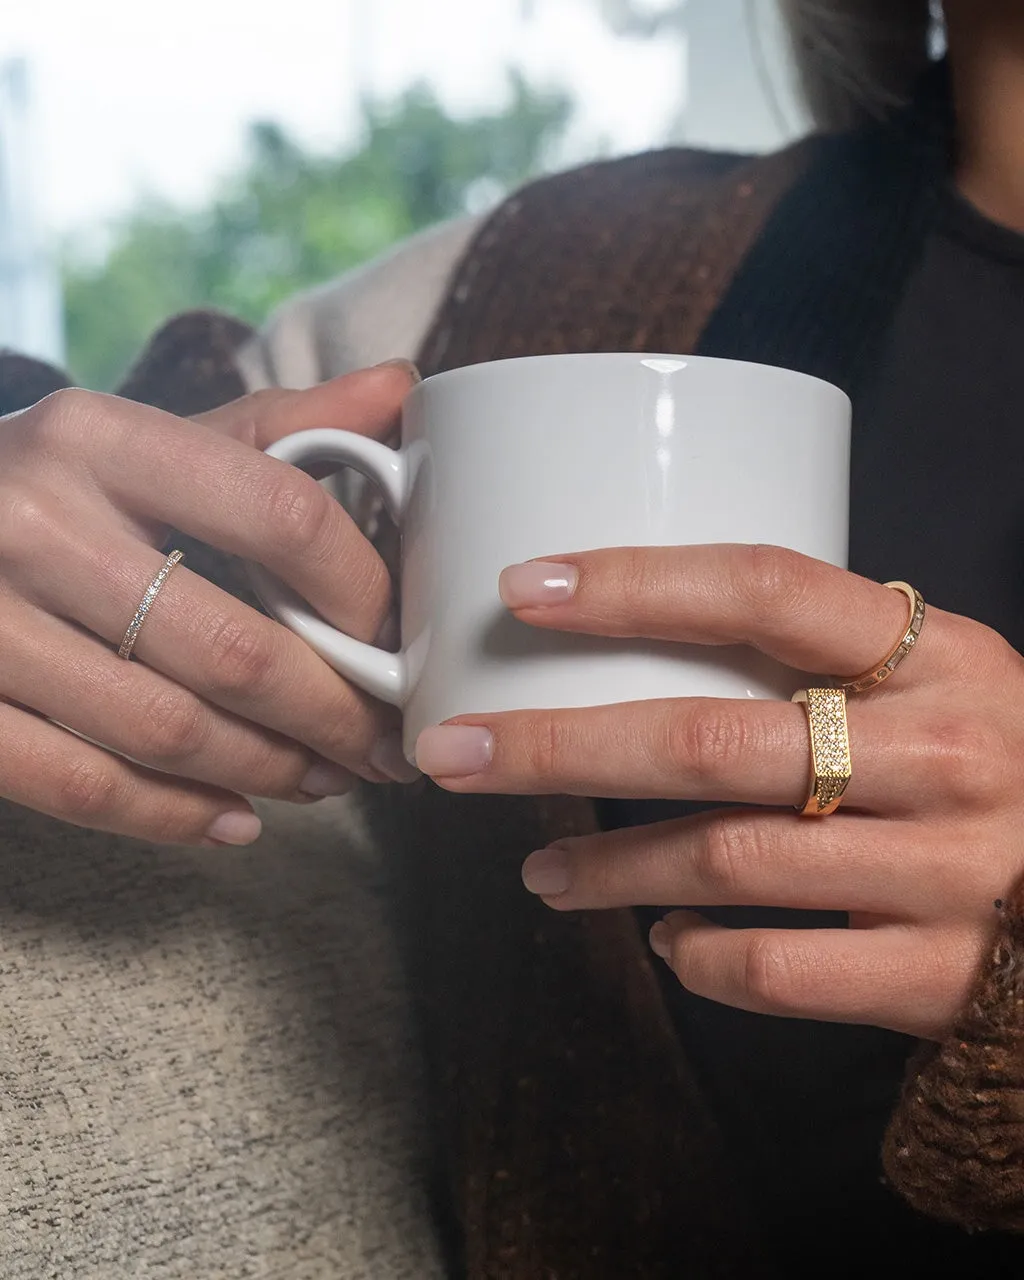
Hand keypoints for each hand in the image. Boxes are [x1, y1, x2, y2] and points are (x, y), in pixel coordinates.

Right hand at [0, 364, 418, 846]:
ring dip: (269, 771)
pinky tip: (234, 818)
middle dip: (332, 714)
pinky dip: (171, 816)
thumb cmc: (49, 489)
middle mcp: (33, 523)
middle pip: (233, 650)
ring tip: (327, 778)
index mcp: (97, 440)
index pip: (280, 515)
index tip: (392, 638)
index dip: (361, 592)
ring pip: (166, 730)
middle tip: (382, 743)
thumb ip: (270, 426)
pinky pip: (80, 785)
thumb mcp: (143, 438)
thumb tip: (398, 389)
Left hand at [414, 544, 1023, 1038]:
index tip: (522, 590)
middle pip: (710, 740)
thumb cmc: (997, 767)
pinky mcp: (941, 977)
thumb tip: (642, 639)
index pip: (766, 590)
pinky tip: (665, 942)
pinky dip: (699, 958)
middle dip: (559, 747)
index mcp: (938, 655)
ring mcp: (948, 871)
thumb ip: (828, 657)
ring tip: (541, 868)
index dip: (632, 584)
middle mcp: (944, 754)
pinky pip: (779, 971)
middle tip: (455, 754)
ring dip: (608, 867)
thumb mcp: (943, 681)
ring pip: (725, 860)